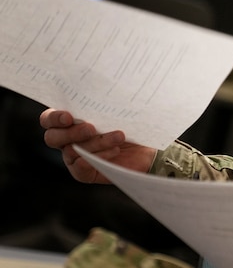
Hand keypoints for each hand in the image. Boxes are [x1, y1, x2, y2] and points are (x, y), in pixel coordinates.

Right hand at [39, 108, 156, 183]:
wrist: (148, 149)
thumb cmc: (129, 125)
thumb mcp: (116, 112)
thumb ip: (102, 106)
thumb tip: (102, 94)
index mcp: (68, 122)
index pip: (48, 119)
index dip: (54, 118)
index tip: (69, 117)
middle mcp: (66, 140)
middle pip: (52, 138)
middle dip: (72, 132)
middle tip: (91, 128)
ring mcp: (73, 157)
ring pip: (72, 151)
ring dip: (97, 143)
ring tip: (119, 137)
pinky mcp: (84, 173)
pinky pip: (82, 167)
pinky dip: (98, 158)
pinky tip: (115, 151)